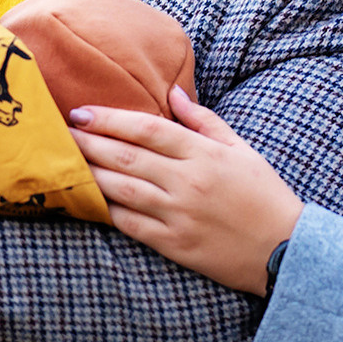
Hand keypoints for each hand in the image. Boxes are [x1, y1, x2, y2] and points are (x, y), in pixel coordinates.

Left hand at [69, 87, 301, 295]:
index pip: (147, 128)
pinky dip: (106, 211)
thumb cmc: (264, 195)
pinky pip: (130, 225)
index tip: (81, 112)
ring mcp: (179, 215)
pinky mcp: (174, 245)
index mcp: (204, 154)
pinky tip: (86, 200)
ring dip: (88, 174)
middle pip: (126, 156)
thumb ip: (204, 120)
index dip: (110, 118)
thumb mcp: (241, 149)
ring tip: (63, 162)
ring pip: (121, 189)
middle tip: (58, 132)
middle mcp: (188, 181)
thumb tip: (174, 91)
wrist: (285, 250)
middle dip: (87, 142)